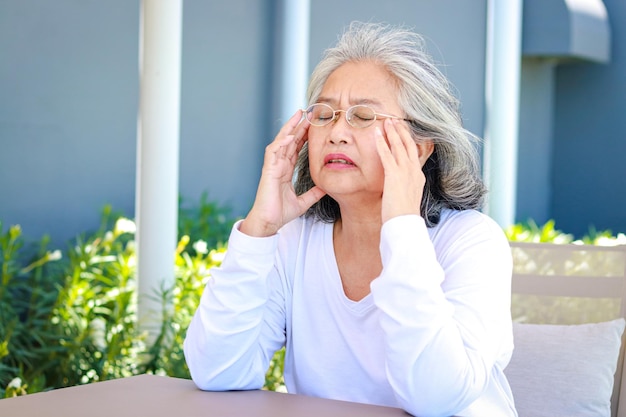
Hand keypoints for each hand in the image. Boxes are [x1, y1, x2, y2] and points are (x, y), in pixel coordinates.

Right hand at [240, 110, 325, 236]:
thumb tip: (326, 188)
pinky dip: (281, 143)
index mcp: (285, 170)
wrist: (269, 222)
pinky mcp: (267, 171)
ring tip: (298, 116)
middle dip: (297, 126)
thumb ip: (313, 194)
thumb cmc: (280, 213)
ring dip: (289, 128)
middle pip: (289, 140)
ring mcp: (272, 166)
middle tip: (307, 112)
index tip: (313, 126)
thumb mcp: (303, 201)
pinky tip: (290, 136)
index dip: (303, 136)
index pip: (295, 148)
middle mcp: (278, 165)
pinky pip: (273, 152)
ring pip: (280, 141)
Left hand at [375, 119, 431, 222]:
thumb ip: (403, 188)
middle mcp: (414, 171)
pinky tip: (376, 134)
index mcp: (418, 176)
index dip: (409, 140)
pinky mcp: (394, 175)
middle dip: (402, 131)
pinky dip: (381, 142)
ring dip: (392, 132)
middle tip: (396, 120)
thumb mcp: (407, 198)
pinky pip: (387, 155)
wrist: (404, 223)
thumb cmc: (403, 215)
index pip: (414, 153)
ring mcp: (405, 172)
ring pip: (399, 146)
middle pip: (409, 145)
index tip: (403, 131)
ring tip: (387, 121)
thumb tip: (397, 187)